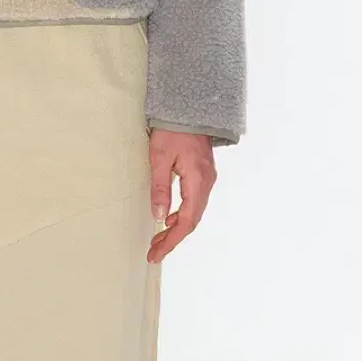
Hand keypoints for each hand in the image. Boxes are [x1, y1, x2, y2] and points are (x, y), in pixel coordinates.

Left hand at [146, 128, 216, 263]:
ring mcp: (207, 178)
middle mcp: (207, 183)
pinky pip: (195, 201)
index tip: (156, 253)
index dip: (171, 240)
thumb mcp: (159, 157)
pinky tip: (170, 217)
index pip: (186, 221)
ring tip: (158, 238)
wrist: (188, 107)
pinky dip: (182, 214)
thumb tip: (159, 216)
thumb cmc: (172, 129)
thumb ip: (160, 187)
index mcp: (198, 181)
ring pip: (194, 212)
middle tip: (154, 250)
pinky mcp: (203, 173)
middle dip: (173, 238)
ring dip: (177, 227)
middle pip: (192, 220)